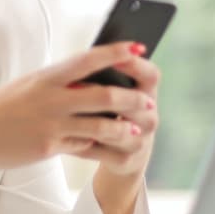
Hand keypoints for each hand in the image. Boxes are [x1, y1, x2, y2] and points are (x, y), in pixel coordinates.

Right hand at [0, 41, 159, 172]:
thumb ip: (60, 86)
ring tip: (137, 130)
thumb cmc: (3, 107)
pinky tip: (106, 145)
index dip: (116, 52)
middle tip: (148, 101)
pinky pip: (83, 145)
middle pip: (103, 94)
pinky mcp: (48, 147)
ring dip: (124, 128)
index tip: (139, 47)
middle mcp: (51, 97)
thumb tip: (94, 86)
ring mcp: (51, 123)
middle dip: (131, 98)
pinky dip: (97, 145)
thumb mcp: (30, 87)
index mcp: (46, 76)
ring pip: (101, 125)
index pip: (88, 58)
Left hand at [72, 46, 159, 176]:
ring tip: (69, 114)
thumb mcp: (112, 91)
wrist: (117, 153)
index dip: (135, 64)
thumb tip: (88, 53)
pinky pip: (101, 150)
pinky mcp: (125, 159)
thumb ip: (105, 75)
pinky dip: (81, 144)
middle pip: (136, 102)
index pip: (151, 74)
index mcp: (146, 93)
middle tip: (81, 88)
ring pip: (118, 129)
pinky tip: (63, 138)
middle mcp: (149, 115)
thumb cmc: (109, 112)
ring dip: (93, 122)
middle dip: (111, 95)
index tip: (114, 57)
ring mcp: (140, 139)